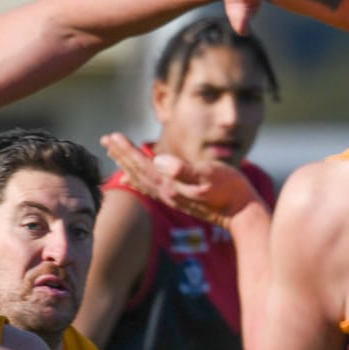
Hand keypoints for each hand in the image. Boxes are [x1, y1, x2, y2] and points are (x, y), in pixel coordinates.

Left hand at [101, 133, 260, 228]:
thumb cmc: (230, 190)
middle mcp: (167, 192)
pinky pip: (151, 187)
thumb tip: (160, 160)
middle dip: (121, 154)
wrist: (243, 213)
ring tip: (115, 154)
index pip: (142, 164)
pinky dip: (139, 178)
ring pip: (142, 179)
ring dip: (127, 164)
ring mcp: (172, 197)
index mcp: (171, 184)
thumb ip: (185, 170)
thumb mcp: (210, 175)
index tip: (112, 136)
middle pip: (137, 171)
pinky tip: (135, 178)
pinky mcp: (180, 198)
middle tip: (106, 139)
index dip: (126, 150)